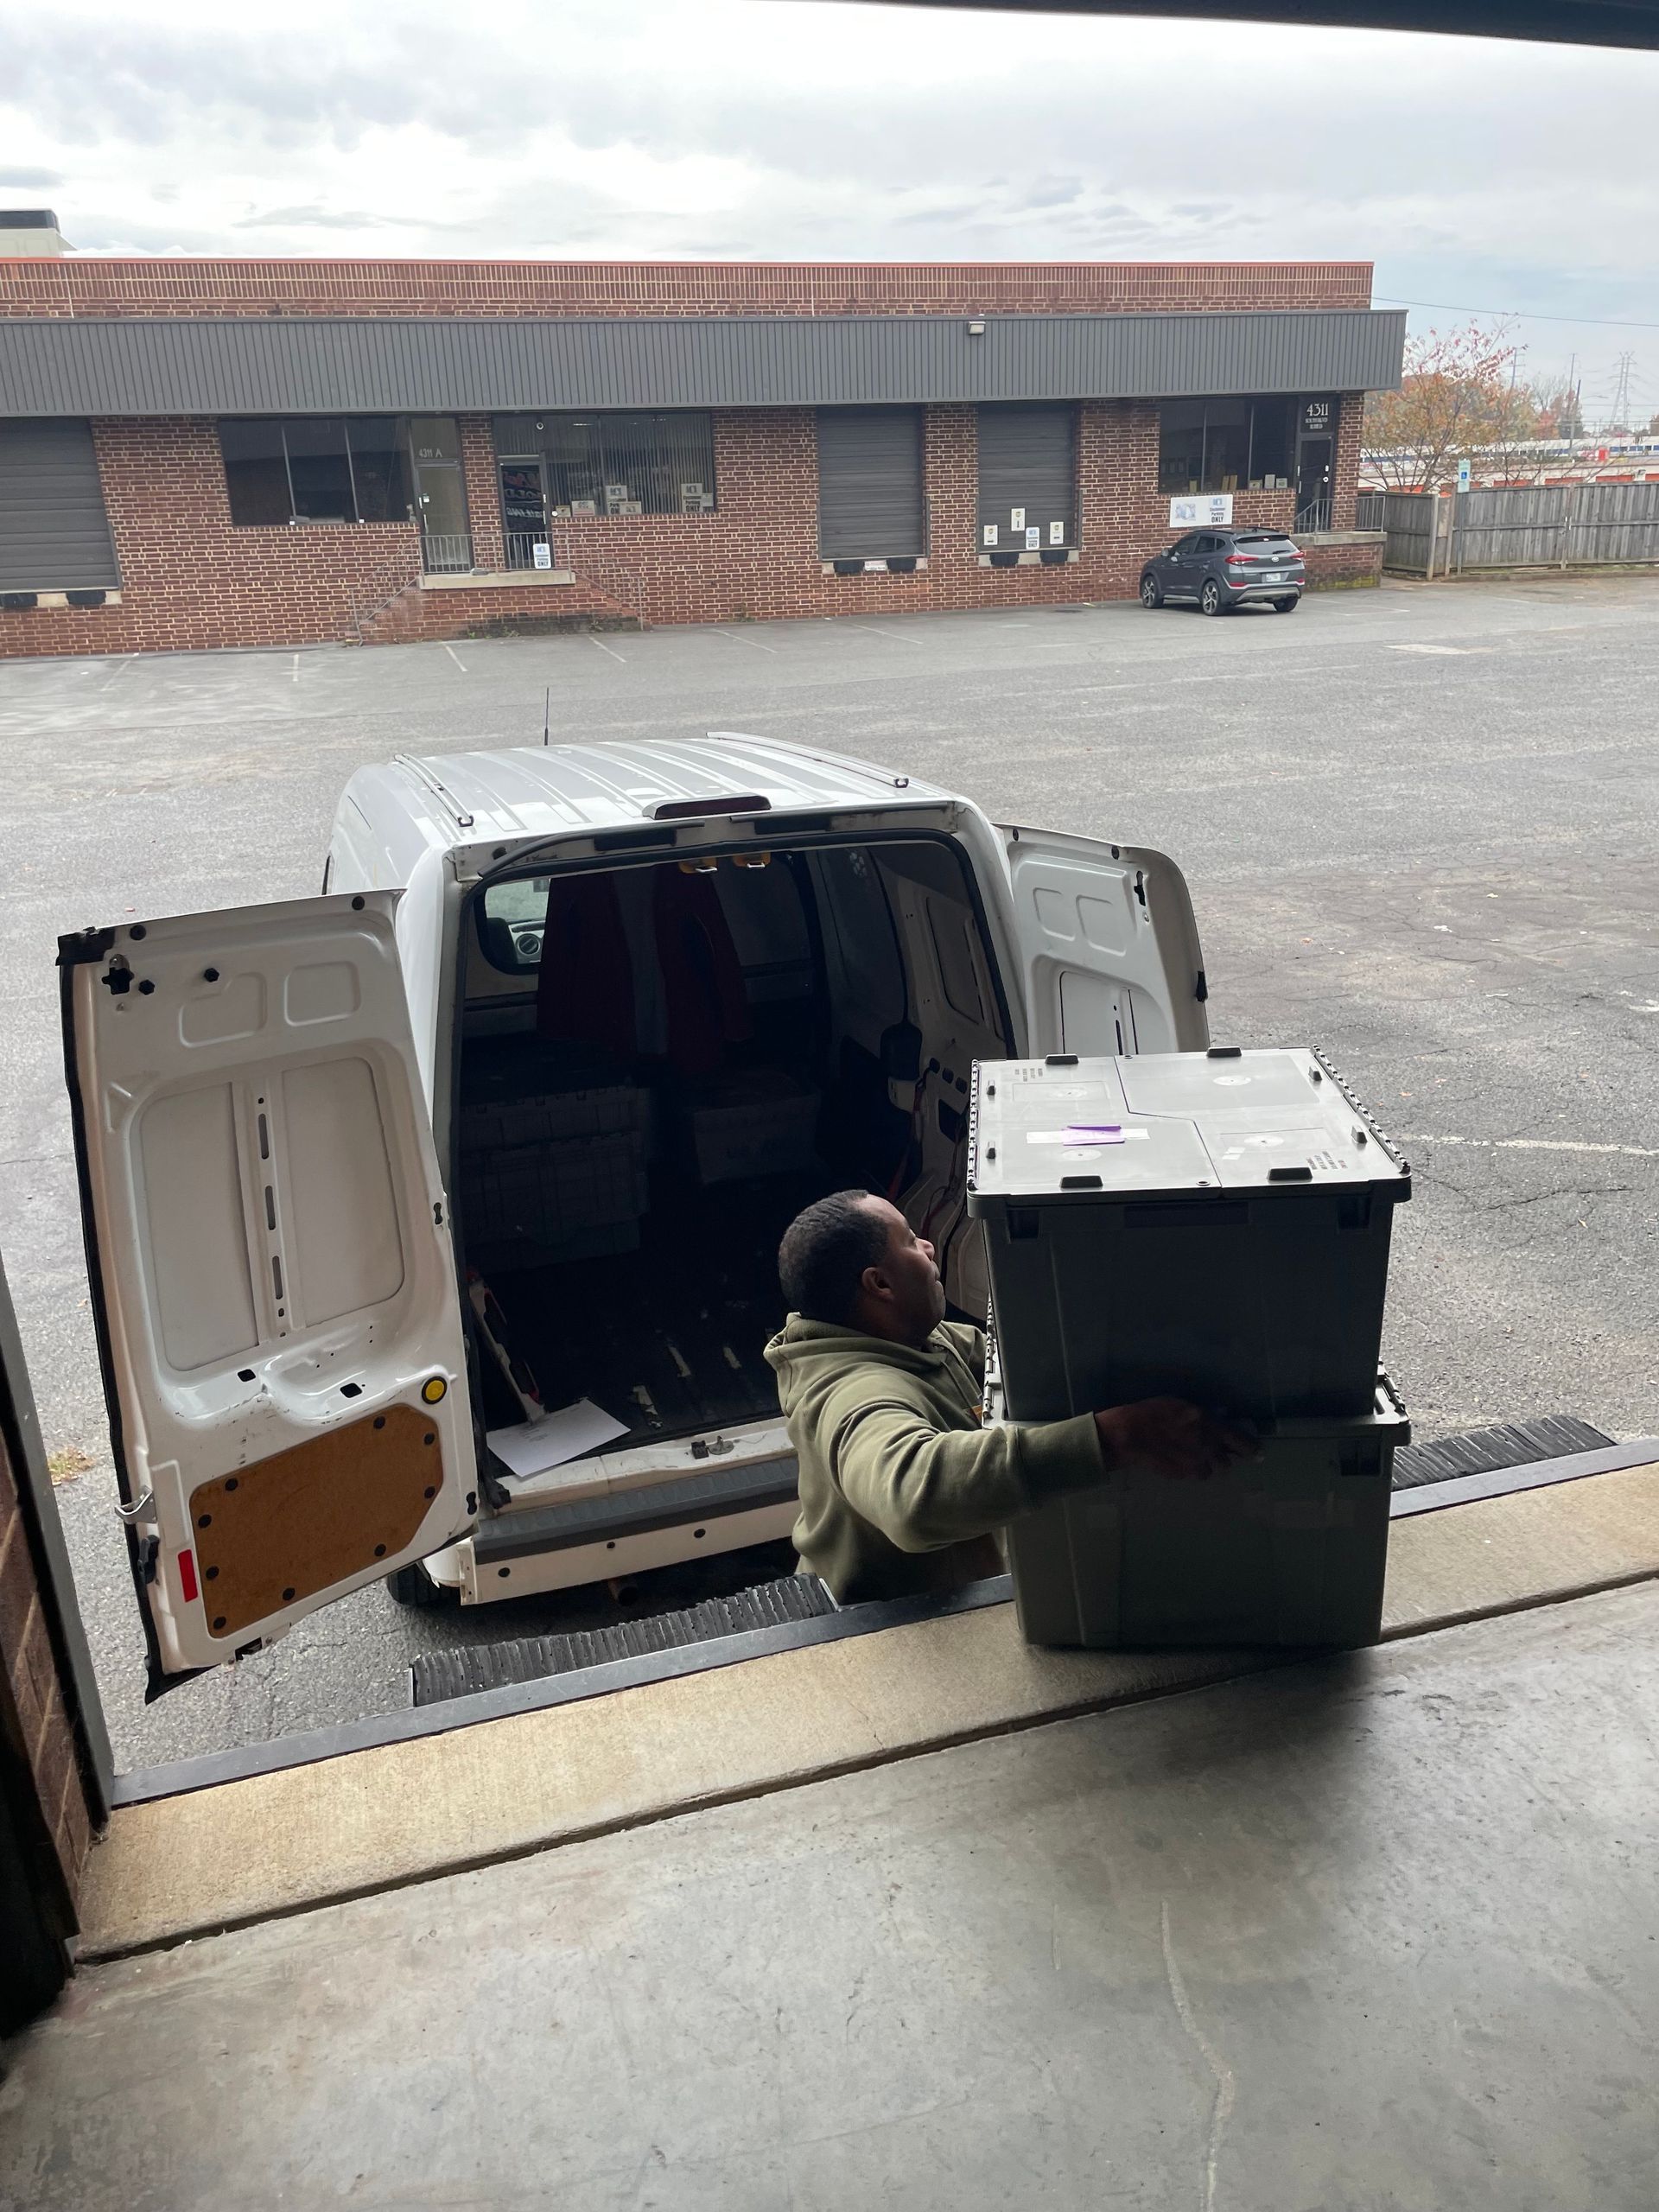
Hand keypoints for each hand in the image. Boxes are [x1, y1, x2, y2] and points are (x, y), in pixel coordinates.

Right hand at [1094, 1398, 1256, 1480]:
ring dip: (1204, 1466)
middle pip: (1226, 1462)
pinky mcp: (1182, 1475)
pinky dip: (1188, 1471)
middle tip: (1210, 1453)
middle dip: (1220, 1458)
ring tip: (1189, 1457)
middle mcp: (1207, 1446)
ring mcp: (1195, 1463)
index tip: (1259, 1455)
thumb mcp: (1179, 1404)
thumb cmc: (1151, 1412)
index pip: (1239, 1441)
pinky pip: (1192, 1475)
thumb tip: (1217, 1419)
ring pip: (1209, 1471)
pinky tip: (1175, 1461)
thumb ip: (1200, 1415)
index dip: (1251, 1450)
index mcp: (1209, 1424)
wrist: (1129, 1435)